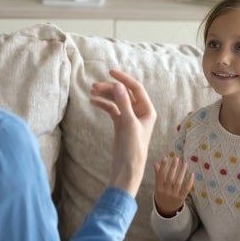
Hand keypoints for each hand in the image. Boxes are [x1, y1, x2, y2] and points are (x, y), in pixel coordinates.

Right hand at [90, 69, 156, 196]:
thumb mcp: (129, 123)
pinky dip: (103, 104)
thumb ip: (124, 103)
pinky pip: (111, 109)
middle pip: (124, 93)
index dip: (123, 79)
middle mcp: (140, 112)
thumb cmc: (133, 148)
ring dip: (105, 95)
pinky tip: (93, 102)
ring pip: (116, 100)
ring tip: (92, 92)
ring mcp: (129, 117)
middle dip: (110, 88)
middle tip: (94, 86)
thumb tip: (118, 85)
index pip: (136, 88)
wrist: (127, 168)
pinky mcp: (120, 124)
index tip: (110, 72)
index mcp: (147, 110)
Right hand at [153, 157, 194, 217]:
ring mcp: (174, 195)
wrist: (166, 211)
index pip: (160, 176)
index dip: (162, 167)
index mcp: (158, 188)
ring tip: (184, 163)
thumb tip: (155, 163)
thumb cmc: (161, 195)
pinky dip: (189, 181)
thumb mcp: (157, 187)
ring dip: (182, 172)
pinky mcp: (181, 198)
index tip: (165, 158)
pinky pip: (186, 189)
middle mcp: (166, 192)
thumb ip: (157, 175)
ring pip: (178, 182)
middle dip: (173, 168)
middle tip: (176, 158)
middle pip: (170, 178)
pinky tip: (192, 174)